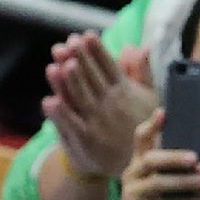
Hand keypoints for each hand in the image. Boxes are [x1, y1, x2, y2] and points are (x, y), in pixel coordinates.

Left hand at [43, 32, 157, 179]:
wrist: (134, 164)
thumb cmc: (140, 124)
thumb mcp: (150, 97)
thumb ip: (142, 71)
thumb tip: (140, 46)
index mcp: (124, 91)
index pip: (108, 66)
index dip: (97, 51)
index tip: (86, 35)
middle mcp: (109, 104)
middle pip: (91, 78)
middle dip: (80, 60)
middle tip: (69, 43)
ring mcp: (96, 121)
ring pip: (80, 98)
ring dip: (68, 82)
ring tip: (59, 64)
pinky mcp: (84, 138)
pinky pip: (71, 124)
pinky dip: (60, 114)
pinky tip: (49, 101)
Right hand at [97, 110, 199, 199]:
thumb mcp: (155, 179)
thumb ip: (169, 164)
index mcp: (138, 162)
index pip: (140, 138)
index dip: (151, 125)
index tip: (163, 112)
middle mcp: (132, 174)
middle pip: (149, 160)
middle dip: (172, 158)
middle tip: (194, 158)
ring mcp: (134, 194)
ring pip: (158, 184)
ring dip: (182, 181)